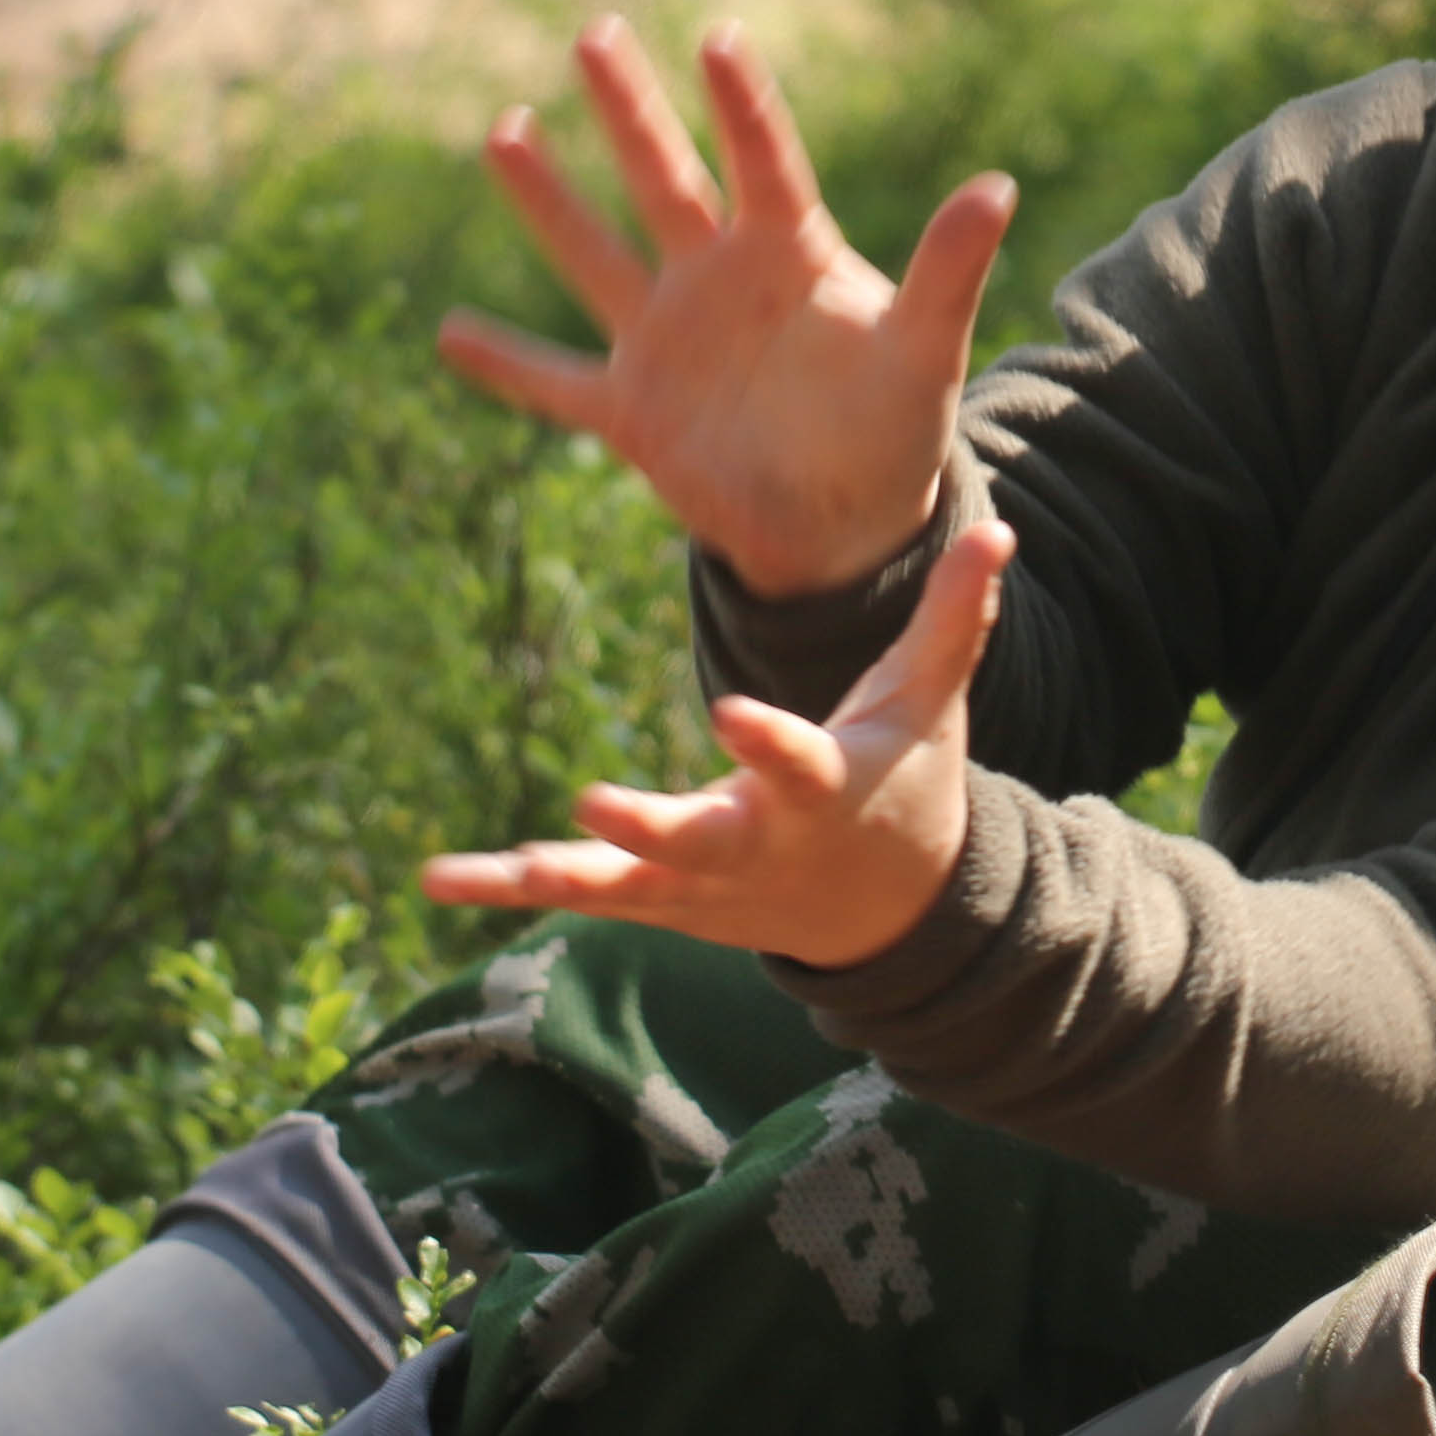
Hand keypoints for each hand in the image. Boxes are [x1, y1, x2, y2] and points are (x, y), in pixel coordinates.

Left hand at [419, 520, 1016, 966]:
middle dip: (648, 830)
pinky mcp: (657, 899)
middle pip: (698, 842)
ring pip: (622, 886)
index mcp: (821, 790)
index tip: (729, 714)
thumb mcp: (929, 701)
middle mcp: (757, 845)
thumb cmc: (904, 779)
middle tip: (591, 806)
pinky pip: (574, 894)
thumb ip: (954, 616)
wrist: (891, 907)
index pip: (793, 764)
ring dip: (554, 875)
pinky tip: (434, 878)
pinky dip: (506, 886)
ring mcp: (701, 884)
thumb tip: (1001, 528)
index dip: (763, 745)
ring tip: (484, 868)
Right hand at [441, 15, 1015, 600]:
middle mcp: (715, 279)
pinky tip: (446, 331)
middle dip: (629, 110)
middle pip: (662, 179)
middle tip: (596, 31)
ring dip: (547, 198)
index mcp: (787, 254)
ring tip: (504, 129)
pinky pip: (555, 384)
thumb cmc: (892, 429)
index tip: (718, 40)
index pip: (761, 164)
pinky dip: (505, 364)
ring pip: (592, 256)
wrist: (846, 525)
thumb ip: (948, 271)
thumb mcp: (923, 351)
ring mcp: (664, 339)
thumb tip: (999, 188)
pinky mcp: (631, 411)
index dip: (741, 106)